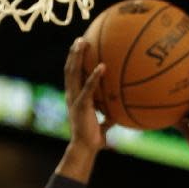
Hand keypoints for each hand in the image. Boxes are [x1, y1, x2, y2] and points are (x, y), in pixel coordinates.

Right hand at [64, 38, 111, 156]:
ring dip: (77, 57)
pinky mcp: (81, 105)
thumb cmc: (93, 138)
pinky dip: (95, 76)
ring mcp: (75, 99)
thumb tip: (119, 114)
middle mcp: (71, 95)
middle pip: (69, 69)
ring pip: (73, 73)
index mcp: (74, 97)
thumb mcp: (102, 123)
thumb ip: (108, 116)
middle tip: (79, 39)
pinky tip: (103, 66)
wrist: (85, 148)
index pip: (72, 75)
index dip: (74, 61)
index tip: (79, 48)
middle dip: (73, 53)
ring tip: (83, 43)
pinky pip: (88, 88)